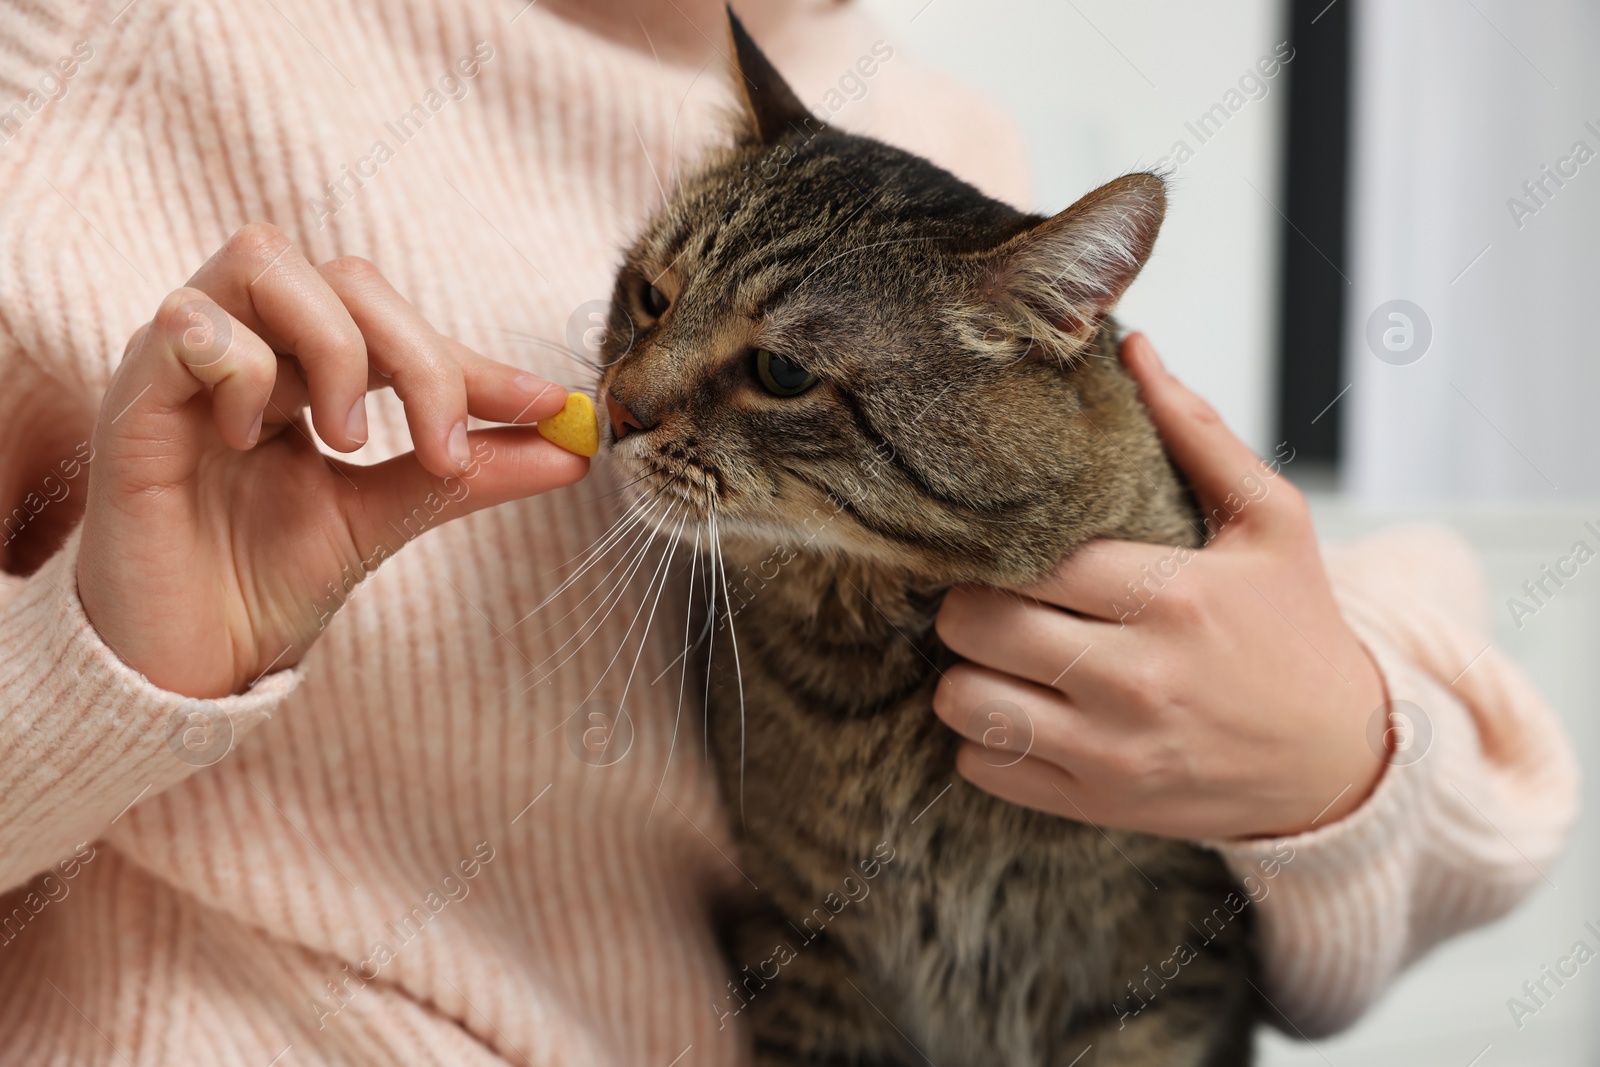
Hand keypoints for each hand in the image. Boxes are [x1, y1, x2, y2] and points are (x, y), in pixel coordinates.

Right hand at [78, 224, 584, 698]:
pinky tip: (254, 440)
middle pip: (345, 276)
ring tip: (347, 441)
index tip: (549, 408)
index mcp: (302, 365)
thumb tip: (576, 446)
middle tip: (443, 451)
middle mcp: (245, 344)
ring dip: (334, 349)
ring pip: (264, 262)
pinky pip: (190, 324)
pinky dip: (244, 370)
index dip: (476, 360)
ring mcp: (182, 363)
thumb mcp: (390, 515)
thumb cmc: (268, 580)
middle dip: (420, 358)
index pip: (396, 320)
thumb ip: (473, 474)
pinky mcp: (132, 399)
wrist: (187, 662)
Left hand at [932, 333, 1385, 839]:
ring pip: (964, 701)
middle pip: (975, 624)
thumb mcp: (1271, 520)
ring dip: (966, 674)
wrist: (1341, 761)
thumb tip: (1134, 348)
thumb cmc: (1295, 627)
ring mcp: (1114, 749)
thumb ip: (1197, 432)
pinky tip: (1021, 713)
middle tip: (991, 598)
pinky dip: (985, 740)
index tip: (1007, 548)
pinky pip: (984, 766)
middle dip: (967, 604)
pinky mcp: (1100, 803)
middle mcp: (1136, 676)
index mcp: (1171, 593)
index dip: (1000, 548)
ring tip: (997, 658)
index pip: (1027, 559)